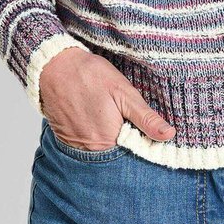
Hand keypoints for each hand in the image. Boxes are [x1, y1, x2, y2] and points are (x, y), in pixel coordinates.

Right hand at [38, 47, 175, 150]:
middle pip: (118, 156)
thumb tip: (168, 135)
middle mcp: (91, 151)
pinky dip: (95, 138)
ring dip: (111, 141)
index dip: (145, 144)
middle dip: (128, 144)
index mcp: (110, 141)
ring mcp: (77, 148)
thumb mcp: (124, 92)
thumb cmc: (91, 76)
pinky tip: (97, 120)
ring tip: (111, 119)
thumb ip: (146, 118)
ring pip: (103, 152)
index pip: (135, 154)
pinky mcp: (67, 141)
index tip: (151, 134)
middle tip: (129, 121)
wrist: (55, 67)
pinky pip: (87, 147)